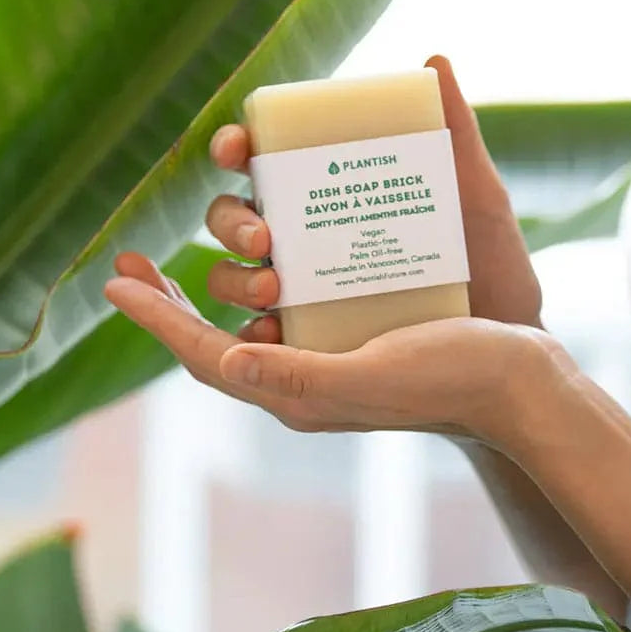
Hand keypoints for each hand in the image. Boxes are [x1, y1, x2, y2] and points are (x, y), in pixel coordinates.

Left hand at [103, 259, 553, 439]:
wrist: (513, 382)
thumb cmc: (450, 378)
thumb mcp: (372, 375)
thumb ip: (299, 373)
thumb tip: (226, 357)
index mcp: (296, 392)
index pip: (203, 356)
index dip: (157, 319)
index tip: (117, 279)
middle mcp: (302, 375)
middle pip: (215, 337)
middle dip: (177, 298)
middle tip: (144, 258)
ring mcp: (327, 354)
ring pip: (252, 316)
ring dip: (225, 277)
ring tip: (219, 239)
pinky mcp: (354, 333)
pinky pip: (293, 304)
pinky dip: (271, 274)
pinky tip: (281, 241)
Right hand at [201, 55, 541, 337]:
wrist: (511, 334)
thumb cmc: (491, 259)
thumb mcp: (476, 195)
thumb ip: (458, 134)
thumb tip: (436, 61)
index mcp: (331, 191)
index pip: (264, 159)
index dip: (235, 145)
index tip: (238, 147)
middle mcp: (309, 236)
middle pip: (234, 217)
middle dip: (230, 222)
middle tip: (264, 237)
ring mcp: (307, 289)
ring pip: (233, 275)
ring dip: (234, 279)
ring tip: (273, 288)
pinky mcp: (314, 341)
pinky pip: (261, 338)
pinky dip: (253, 336)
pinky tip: (270, 333)